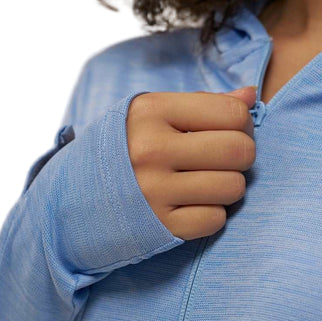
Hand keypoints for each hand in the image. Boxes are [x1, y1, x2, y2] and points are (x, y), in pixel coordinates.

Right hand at [125, 85, 257, 239]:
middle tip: (222, 160)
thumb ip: (201, 104)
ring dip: (228, 187)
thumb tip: (251, 94)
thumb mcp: (150, 115)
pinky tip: (191, 205)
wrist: (70, 200)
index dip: (242, 123)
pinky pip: (215, 220)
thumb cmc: (122, 149)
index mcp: (151, 112)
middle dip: (241, 156)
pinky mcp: (158, 226)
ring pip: (234, 187)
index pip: (233, 112)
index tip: (227, 131)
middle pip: (239, 150)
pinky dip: (211, 214)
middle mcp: (151, 149)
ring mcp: (154, 191)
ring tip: (205, 182)